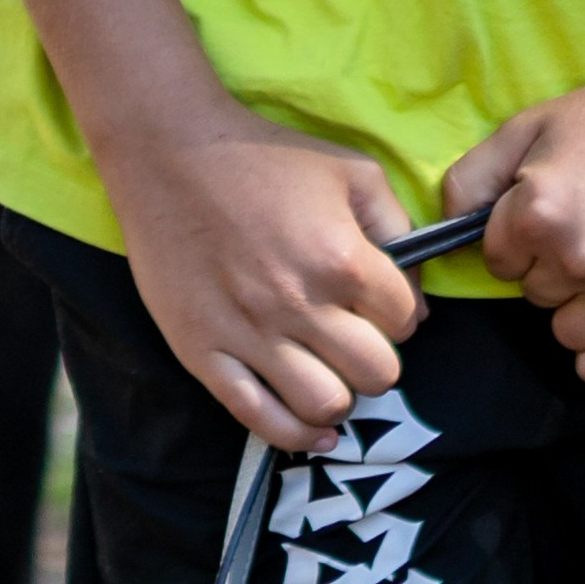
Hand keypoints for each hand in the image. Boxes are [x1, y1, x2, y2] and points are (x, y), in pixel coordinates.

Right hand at [112, 106, 421, 451]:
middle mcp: (300, 304)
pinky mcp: (203, 350)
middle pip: (377, 374)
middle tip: (352, 337)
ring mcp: (249, 333)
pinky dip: (295, 433)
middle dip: (376, 358)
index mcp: (343, 259)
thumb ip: (398, 227)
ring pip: (325, 404)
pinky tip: (311, 425)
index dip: (398, 312)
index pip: (407, 321)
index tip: (375, 302)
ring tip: (327, 370)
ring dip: (339, 394)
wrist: (169, 151)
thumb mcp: (351, 169)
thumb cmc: (265, 155)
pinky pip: (259, 418)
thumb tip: (415, 295)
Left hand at [445, 9, 584, 383]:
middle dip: (546, 265)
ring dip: (575, 303)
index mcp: (540, 213)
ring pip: (568, 332)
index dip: (513, 238)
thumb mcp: (528, 126)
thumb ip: (472, 177)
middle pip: (533, 295)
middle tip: (583, 224)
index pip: (496, 262)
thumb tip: (447, 226)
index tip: (540, 214)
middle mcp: (584, 258)